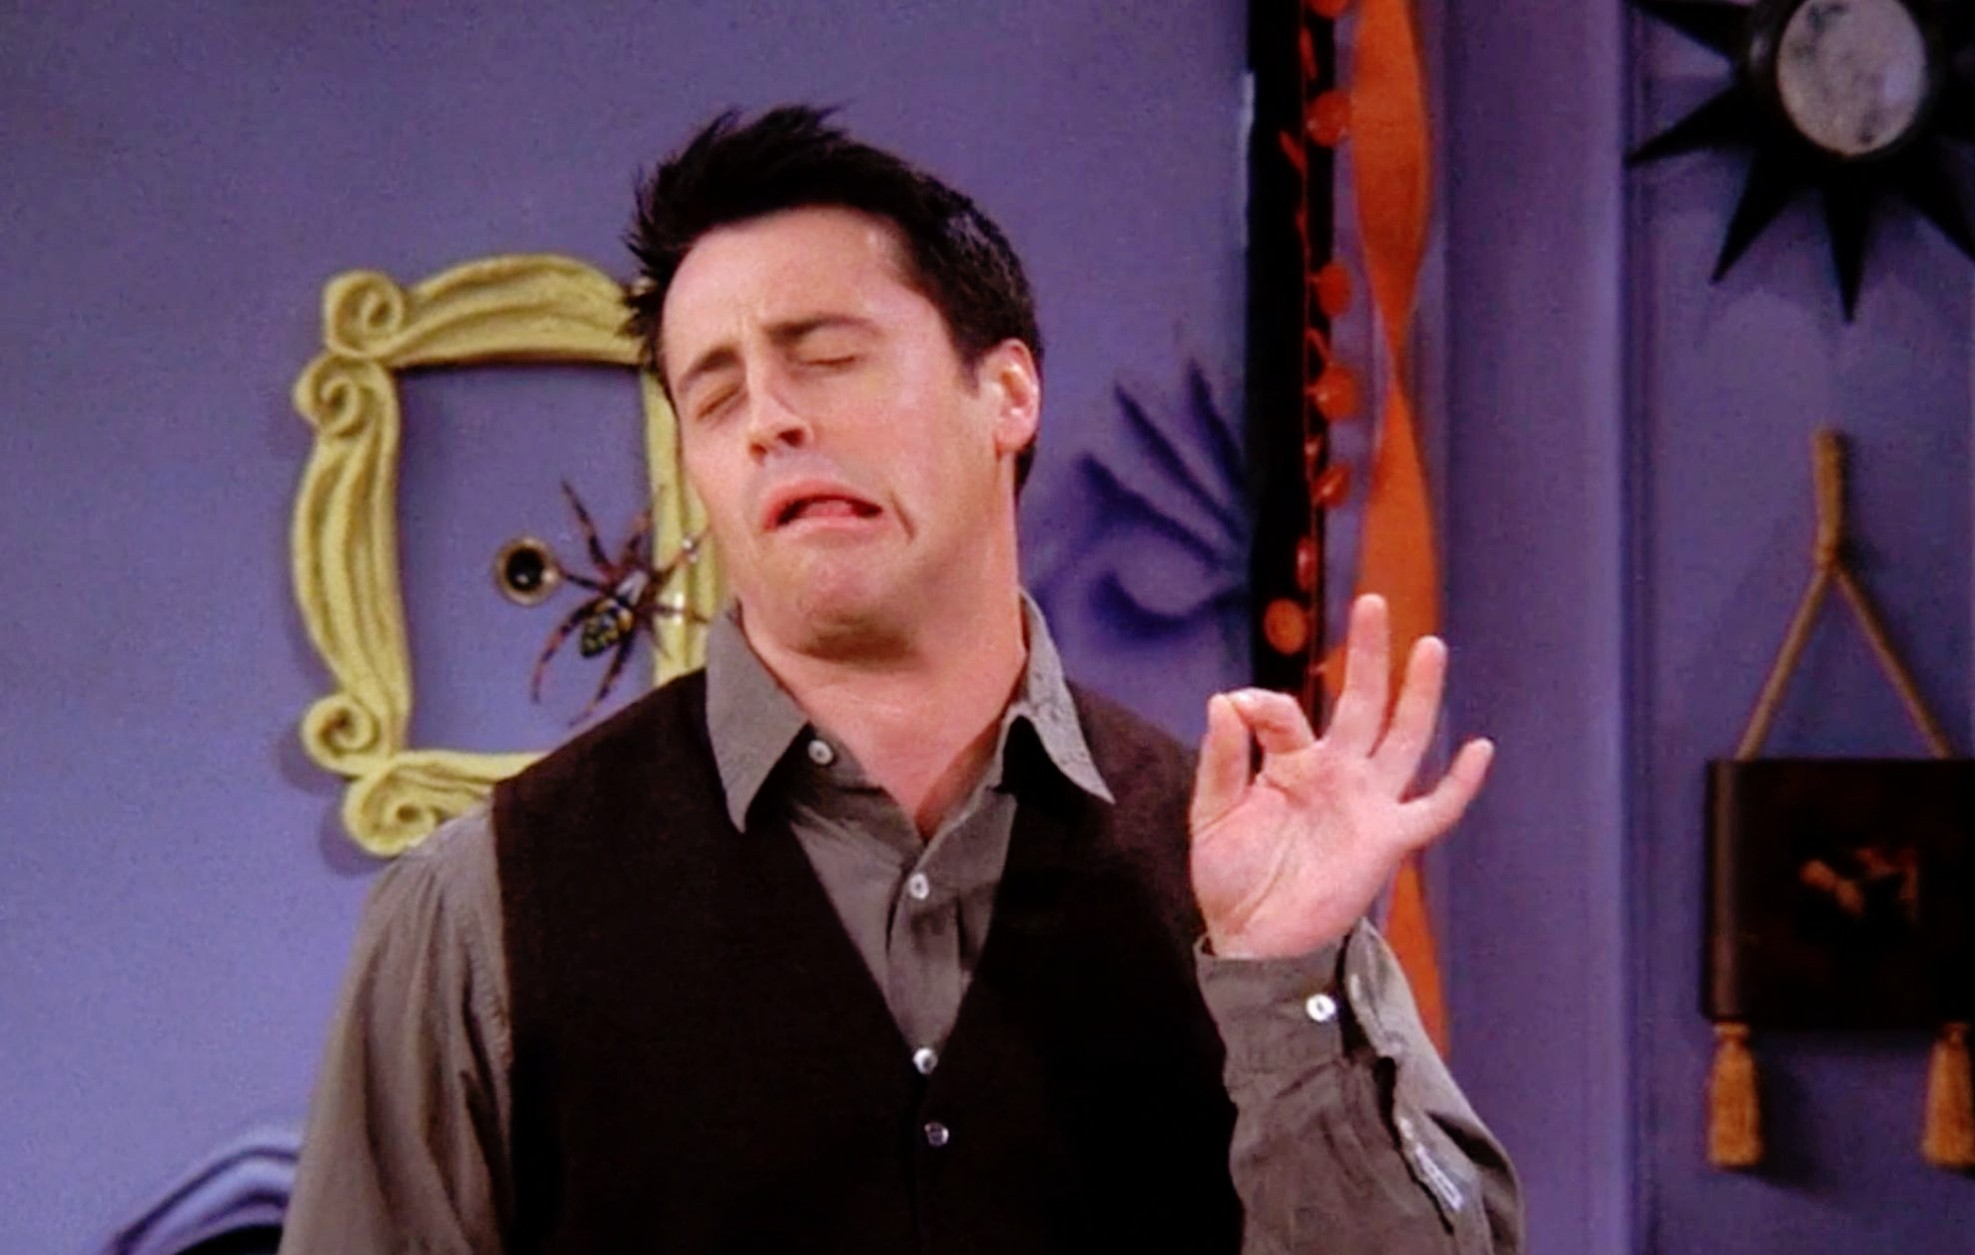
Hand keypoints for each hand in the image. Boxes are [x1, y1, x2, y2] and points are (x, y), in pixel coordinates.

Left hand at [1189, 594, 1492, 958]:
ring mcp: (1367, 803)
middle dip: (1368, 654)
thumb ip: (1222, 759)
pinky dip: (1459, 783)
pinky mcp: (1388, 841)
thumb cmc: (1232, 878)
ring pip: (1404, 738)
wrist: (1253, 942)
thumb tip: (1226, 698)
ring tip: (1430, 646)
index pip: (1286, 712)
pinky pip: (1434, 809)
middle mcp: (1336, 773)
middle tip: (1373, 602)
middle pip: (1361, 703)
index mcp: (1290, 763)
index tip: (1240, 705)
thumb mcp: (1213, 814)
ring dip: (1419, 694)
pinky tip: (1478, 748)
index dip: (1263, 704)